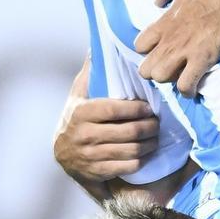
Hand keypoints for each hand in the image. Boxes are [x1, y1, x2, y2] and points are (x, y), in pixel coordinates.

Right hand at [54, 58, 158, 182]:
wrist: (61, 153)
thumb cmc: (77, 117)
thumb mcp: (79, 94)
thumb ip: (90, 72)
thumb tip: (97, 46)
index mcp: (81, 113)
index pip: (114, 110)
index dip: (136, 109)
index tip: (148, 108)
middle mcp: (83, 135)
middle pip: (129, 132)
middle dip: (150, 127)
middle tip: (158, 123)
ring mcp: (90, 156)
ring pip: (131, 150)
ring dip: (149, 144)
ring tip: (156, 136)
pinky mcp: (97, 172)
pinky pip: (127, 167)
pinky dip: (141, 159)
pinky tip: (145, 152)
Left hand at [135, 0, 219, 95]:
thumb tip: (157, 1)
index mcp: (163, 23)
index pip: (140, 46)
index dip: (148, 51)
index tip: (160, 50)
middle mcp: (169, 41)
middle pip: (146, 68)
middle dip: (155, 71)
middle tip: (169, 68)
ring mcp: (184, 52)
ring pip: (161, 78)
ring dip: (170, 80)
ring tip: (181, 77)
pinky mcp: (202, 60)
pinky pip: (186, 85)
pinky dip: (188, 90)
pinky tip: (192, 89)